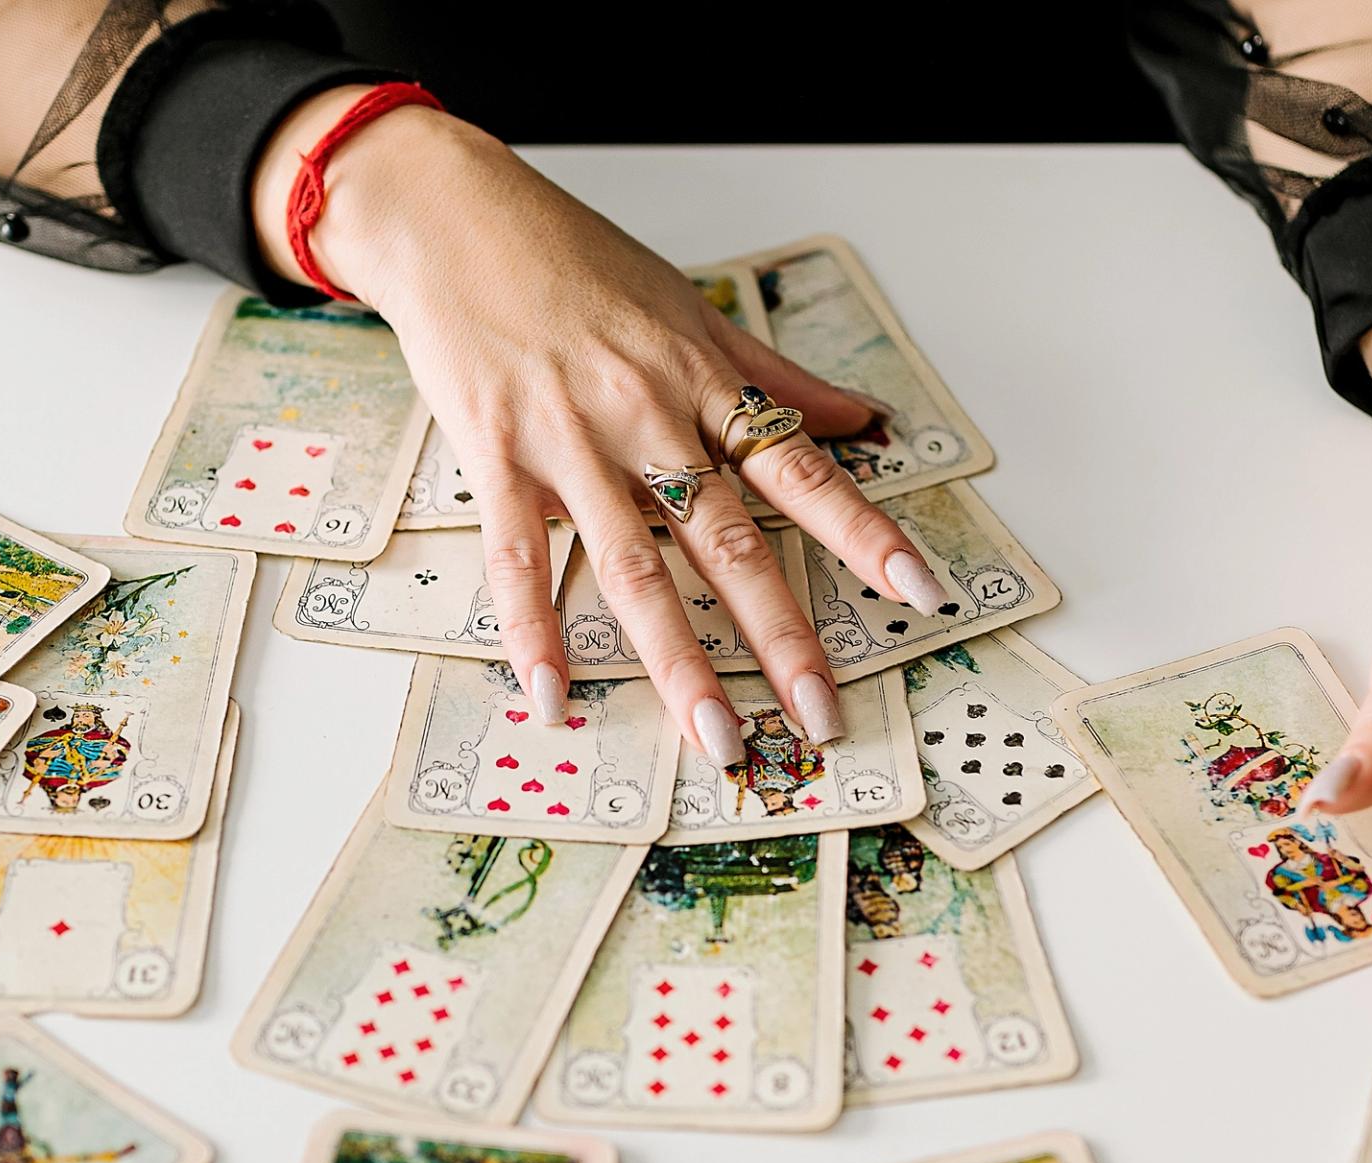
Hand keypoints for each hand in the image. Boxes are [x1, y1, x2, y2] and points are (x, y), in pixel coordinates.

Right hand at [254, 93, 948, 762]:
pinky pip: (520, 558)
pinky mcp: (496, 457)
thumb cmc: (571, 258)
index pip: (802, 469)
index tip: (918, 592)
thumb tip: (862, 418)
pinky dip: (534, 630)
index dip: (865, 533)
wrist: (452, 216)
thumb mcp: (687, 308)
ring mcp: (570, 442)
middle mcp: (647, 417)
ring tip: (714, 737)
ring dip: (677, 661)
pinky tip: (553, 696)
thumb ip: (773, 377)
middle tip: (820, 715)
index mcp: (702, 381)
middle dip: (781, 636)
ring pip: (635, 567)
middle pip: (729, 541)